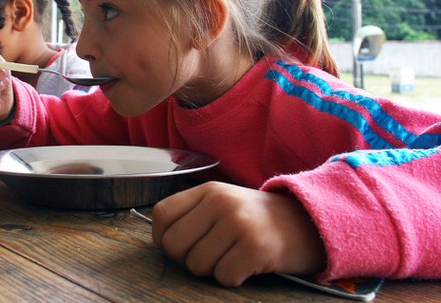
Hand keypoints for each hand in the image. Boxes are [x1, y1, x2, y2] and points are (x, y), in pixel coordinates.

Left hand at [152, 181, 325, 286]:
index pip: (161, 215)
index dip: (163, 238)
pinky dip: (233, 278)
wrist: (308, 223)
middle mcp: (220, 202)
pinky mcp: (255, 248)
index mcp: (208, 190)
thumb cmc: (258, 220)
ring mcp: (238, 224)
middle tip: (209, 257)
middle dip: (186, 260)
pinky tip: (247, 266)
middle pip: (174, 244)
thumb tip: (162, 239)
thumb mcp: (224, 203)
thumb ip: (193, 215)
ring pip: (196, 265)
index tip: (180, 246)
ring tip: (232, 257)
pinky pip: (223, 277)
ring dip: (212, 271)